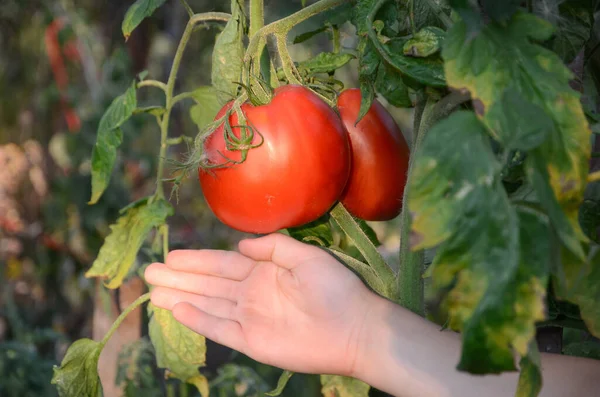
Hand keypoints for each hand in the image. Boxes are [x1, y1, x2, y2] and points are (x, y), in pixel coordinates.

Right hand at [144, 233, 374, 375]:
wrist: (355, 328)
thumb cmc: (335, 289)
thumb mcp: (306, 256)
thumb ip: (273, 248)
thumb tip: (240, 245)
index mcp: (264, 272)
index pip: (222, 264)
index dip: (197, 260)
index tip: (172, 255)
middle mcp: (252, 294)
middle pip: (208, 284)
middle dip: (180, 278)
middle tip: (150, 271)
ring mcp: (251, 319)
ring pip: (208, 305)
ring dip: (181, 297)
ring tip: (153, 291)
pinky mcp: (253, 342)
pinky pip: (220, 329)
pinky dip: (198, 320)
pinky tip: (177, 310)